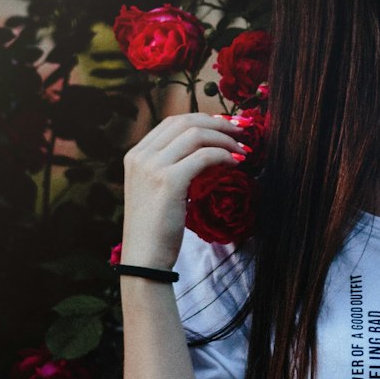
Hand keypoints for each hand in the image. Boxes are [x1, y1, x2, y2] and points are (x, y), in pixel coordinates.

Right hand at [121, 112, 250, 268]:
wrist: (144, 259)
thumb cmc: (156, 228)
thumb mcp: (156, 189)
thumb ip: (172, 166)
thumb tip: (207, 147)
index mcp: (136, 154)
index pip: (173, 121)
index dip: (204, 118)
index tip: (227, 125)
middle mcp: (141, 156)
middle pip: (186, 121)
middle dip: (219, 122)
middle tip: (242, 131)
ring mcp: (152, 167)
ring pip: (197, 134)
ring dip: (225, 139)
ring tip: (243, 150)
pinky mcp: (168, 181)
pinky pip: (205, 156)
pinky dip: (224, 155)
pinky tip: (236, 164)